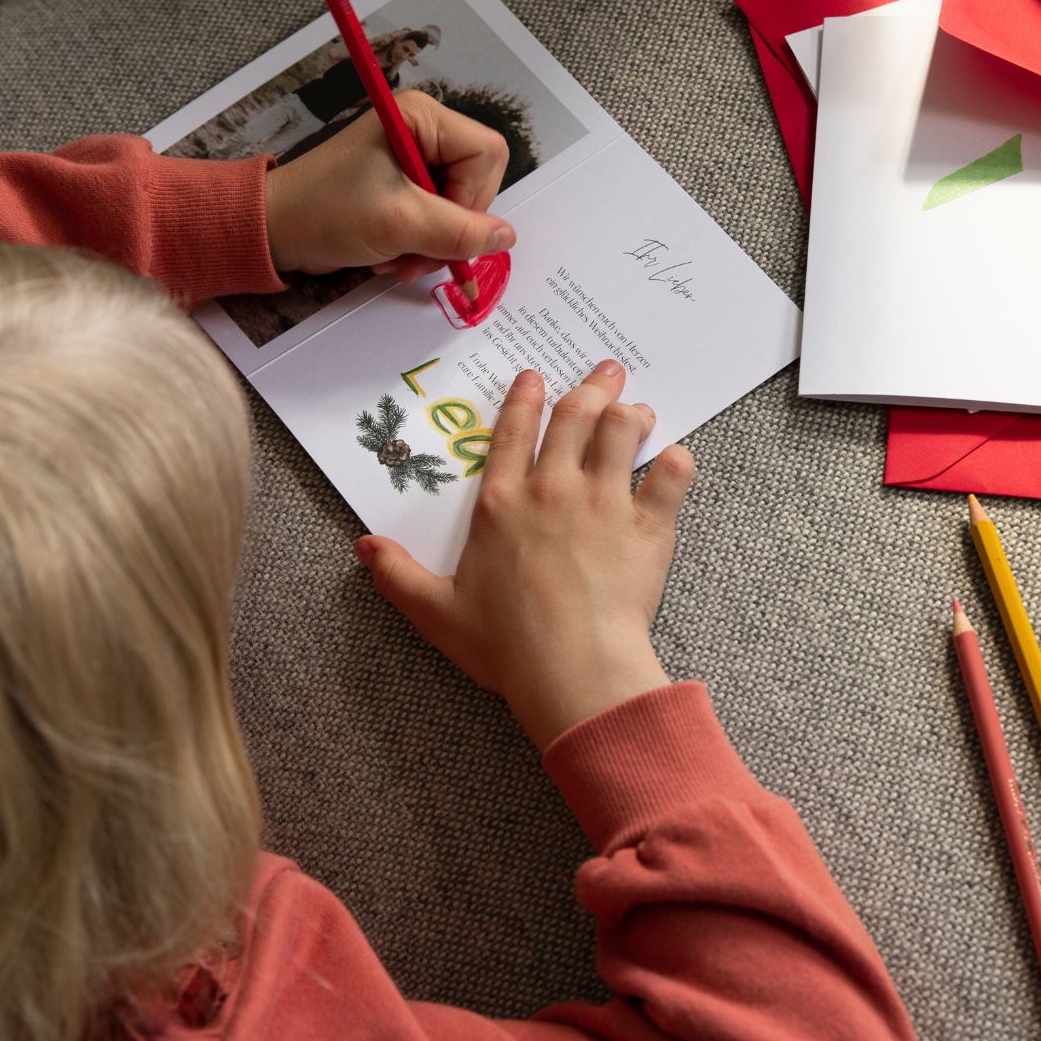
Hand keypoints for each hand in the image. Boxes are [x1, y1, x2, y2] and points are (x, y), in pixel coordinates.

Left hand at [263, 92, 512, 278]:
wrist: (272, 230)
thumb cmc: (327, 212)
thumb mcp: (400, 223)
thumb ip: (460, 232)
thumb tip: (508, 237)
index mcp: (422, 118)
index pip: (487, 154)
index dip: (474, 198)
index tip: (441, 227)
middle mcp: (423, 131)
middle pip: (477, 182)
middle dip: (452, 228)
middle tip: (419, 257)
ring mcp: (413, 159)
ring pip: (459, 206)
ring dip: (434, 243)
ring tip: (399, 262)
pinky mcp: (402, 186)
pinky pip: (437, 216)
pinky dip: (421, 243)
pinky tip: (393, 256)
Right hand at [358, 362, 694, 747]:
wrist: (573, 669)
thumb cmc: (506, 645)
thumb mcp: (436, 612)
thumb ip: (399, 575)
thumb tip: (364, 548)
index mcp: (502, 503)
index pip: (513, 432)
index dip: (524, 398)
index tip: (534, 376)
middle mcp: (554, 489)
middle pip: (574, 416)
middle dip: (592, 386)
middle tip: (607, 371)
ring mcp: (605, 501)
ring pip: (621, 431)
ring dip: (631, 414)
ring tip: (639, 410)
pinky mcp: (648, 525)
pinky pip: (671, 475)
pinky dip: (676, 462)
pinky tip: (674, 459)